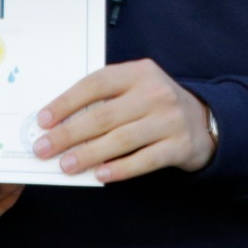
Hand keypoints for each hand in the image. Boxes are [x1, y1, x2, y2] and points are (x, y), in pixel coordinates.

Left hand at [34, 59, 215, 182]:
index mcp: (138, 72)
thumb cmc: (155, 105)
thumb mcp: (135, 88)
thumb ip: (106, 99)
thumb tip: (60, 124)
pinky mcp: (179, 145)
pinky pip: (144, 160)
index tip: (43, 120)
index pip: (96, 83)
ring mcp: (169, 119)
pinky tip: (100, 175)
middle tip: (44, 148)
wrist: (204, 121)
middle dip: (69, 134)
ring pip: (120, 139)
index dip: (66, 102)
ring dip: (88, 154)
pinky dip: (120, 169)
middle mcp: (155, 92)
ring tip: (66, 165)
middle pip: (104, 115)